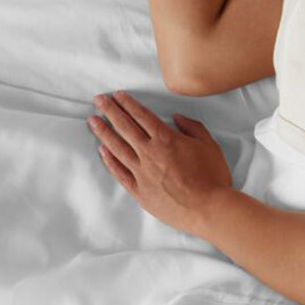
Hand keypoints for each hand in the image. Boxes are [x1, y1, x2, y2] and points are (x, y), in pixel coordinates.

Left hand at [88, 90, 231, 236]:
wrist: (208, 209)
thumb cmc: (212, 177)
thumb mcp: (208, 144)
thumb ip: (192, 127)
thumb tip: (176, 118)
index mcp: (166, 139)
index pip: (142, 116)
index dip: (128, 104)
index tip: (117, 95)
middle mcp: (150, 153)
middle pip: (125, 127)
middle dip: (110, 111)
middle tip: (98, 100)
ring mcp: (142, 173)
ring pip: (117, 148)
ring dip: (104, 132)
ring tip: (92, 121)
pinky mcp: (140, 192)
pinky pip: (120, 173)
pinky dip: (110, 161)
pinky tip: (103, 151)